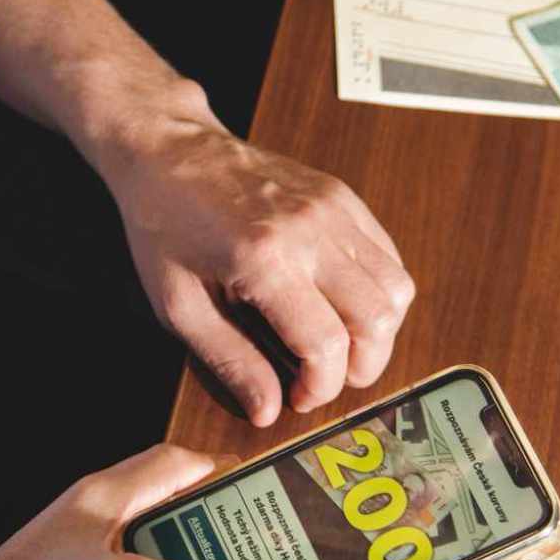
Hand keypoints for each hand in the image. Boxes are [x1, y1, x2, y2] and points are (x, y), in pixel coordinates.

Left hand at [108, 115, 414, 424]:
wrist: (169, 150)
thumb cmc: (163, 224)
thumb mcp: (179, 305)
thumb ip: (230, 360)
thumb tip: (267, 410)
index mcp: (264, 260)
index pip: (327, 345)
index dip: (322, 387)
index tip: (300, 397)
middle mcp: (310, 231)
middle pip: (376, 320)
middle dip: (360, 367)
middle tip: (325, 378)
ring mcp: (333, 208)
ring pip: (396, 288)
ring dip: (378, 331)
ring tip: (340, 346)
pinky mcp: (342, 197)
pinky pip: (388, 255)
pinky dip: (380, 293)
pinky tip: (345, 307)